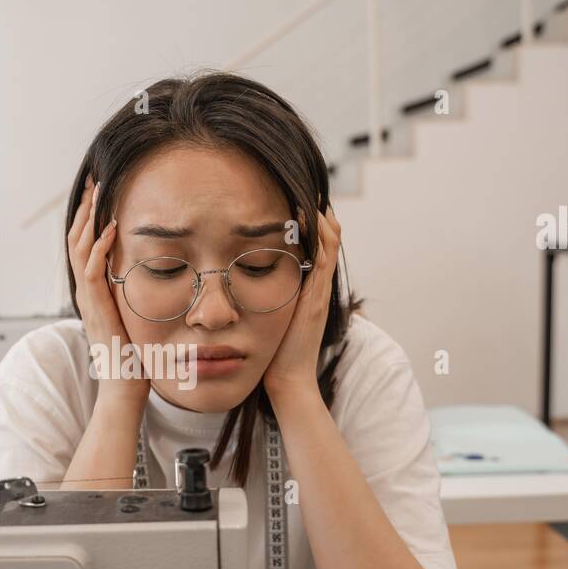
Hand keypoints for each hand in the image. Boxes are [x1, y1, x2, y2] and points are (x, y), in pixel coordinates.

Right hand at [67, 175, 150, 409]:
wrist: (125, 387)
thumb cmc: (135, 357)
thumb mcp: (135, 316)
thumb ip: (137, 295)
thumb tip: (158, 276)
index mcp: (93, 292)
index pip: (84, 246)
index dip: (89, 219)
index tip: (99, 194)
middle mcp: (85, 293)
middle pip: (75, 241)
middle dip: (84, 209)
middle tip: (94, 181)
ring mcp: (88, 301)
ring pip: (78, 250)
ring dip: (88, 220)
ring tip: (98, 194)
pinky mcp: (97, 309)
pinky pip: (91, 272)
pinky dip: (99, 248)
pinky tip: (110, 228)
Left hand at [262, 203, 341, 402]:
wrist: (287, 382)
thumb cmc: (272, 356)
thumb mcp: (268, 321)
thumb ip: (262, 302)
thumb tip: (237, 288)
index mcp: (306, 291)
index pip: (314, 248)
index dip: (310, 224)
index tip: (297, 200)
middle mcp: (316, 288)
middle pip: (326, 240)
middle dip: (318, 213)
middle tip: (308, 186)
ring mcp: (319, 293)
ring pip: (329, 244)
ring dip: (322, 218)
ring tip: (312, 192)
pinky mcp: (316, 298)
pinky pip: (324, 259)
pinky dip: (322, 235)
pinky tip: (313, 214)